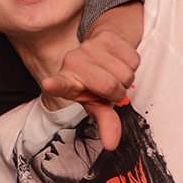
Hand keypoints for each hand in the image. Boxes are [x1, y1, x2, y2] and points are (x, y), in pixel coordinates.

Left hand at [41, 29, 139, 150]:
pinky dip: (133, 64)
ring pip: (126, 74)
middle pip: (110, 86)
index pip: (60, 85)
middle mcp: (73, 62)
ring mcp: (88, 47)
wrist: (104, 46)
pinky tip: (120, 60)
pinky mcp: (106, 36)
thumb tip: (112, 145)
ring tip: (114, 73)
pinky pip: (134, 59)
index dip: (55, 85)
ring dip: (127, 78)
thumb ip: (105, 123)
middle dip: (118, 92)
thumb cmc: (96, 82)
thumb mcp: (97, 103)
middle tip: (110, 88)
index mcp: (67, 82)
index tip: (49, 84)